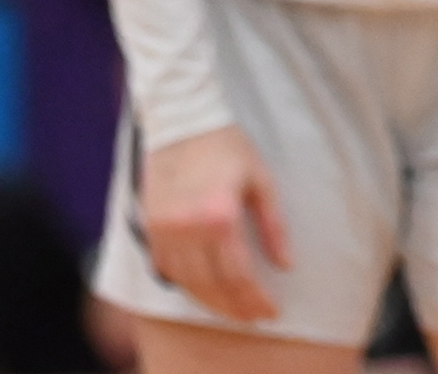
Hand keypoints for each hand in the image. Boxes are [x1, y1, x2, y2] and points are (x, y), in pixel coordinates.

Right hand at [139, 124, 290, 324]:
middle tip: (253, 318)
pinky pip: (166, 268)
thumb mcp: (261, 180)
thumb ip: (274, 226)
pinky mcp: (150, 225)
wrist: (182, 118)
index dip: (256, 300)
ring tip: (231, 310)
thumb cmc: (228, 146)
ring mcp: (165, 228)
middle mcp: (188, 227)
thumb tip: (286, 265)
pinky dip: (185, 285)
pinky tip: (202, 290)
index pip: (240, 276)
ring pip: (188, 283)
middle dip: (236, 309)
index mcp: (220, 215)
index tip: (271, 312)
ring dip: (210, 302)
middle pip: (213, 286)